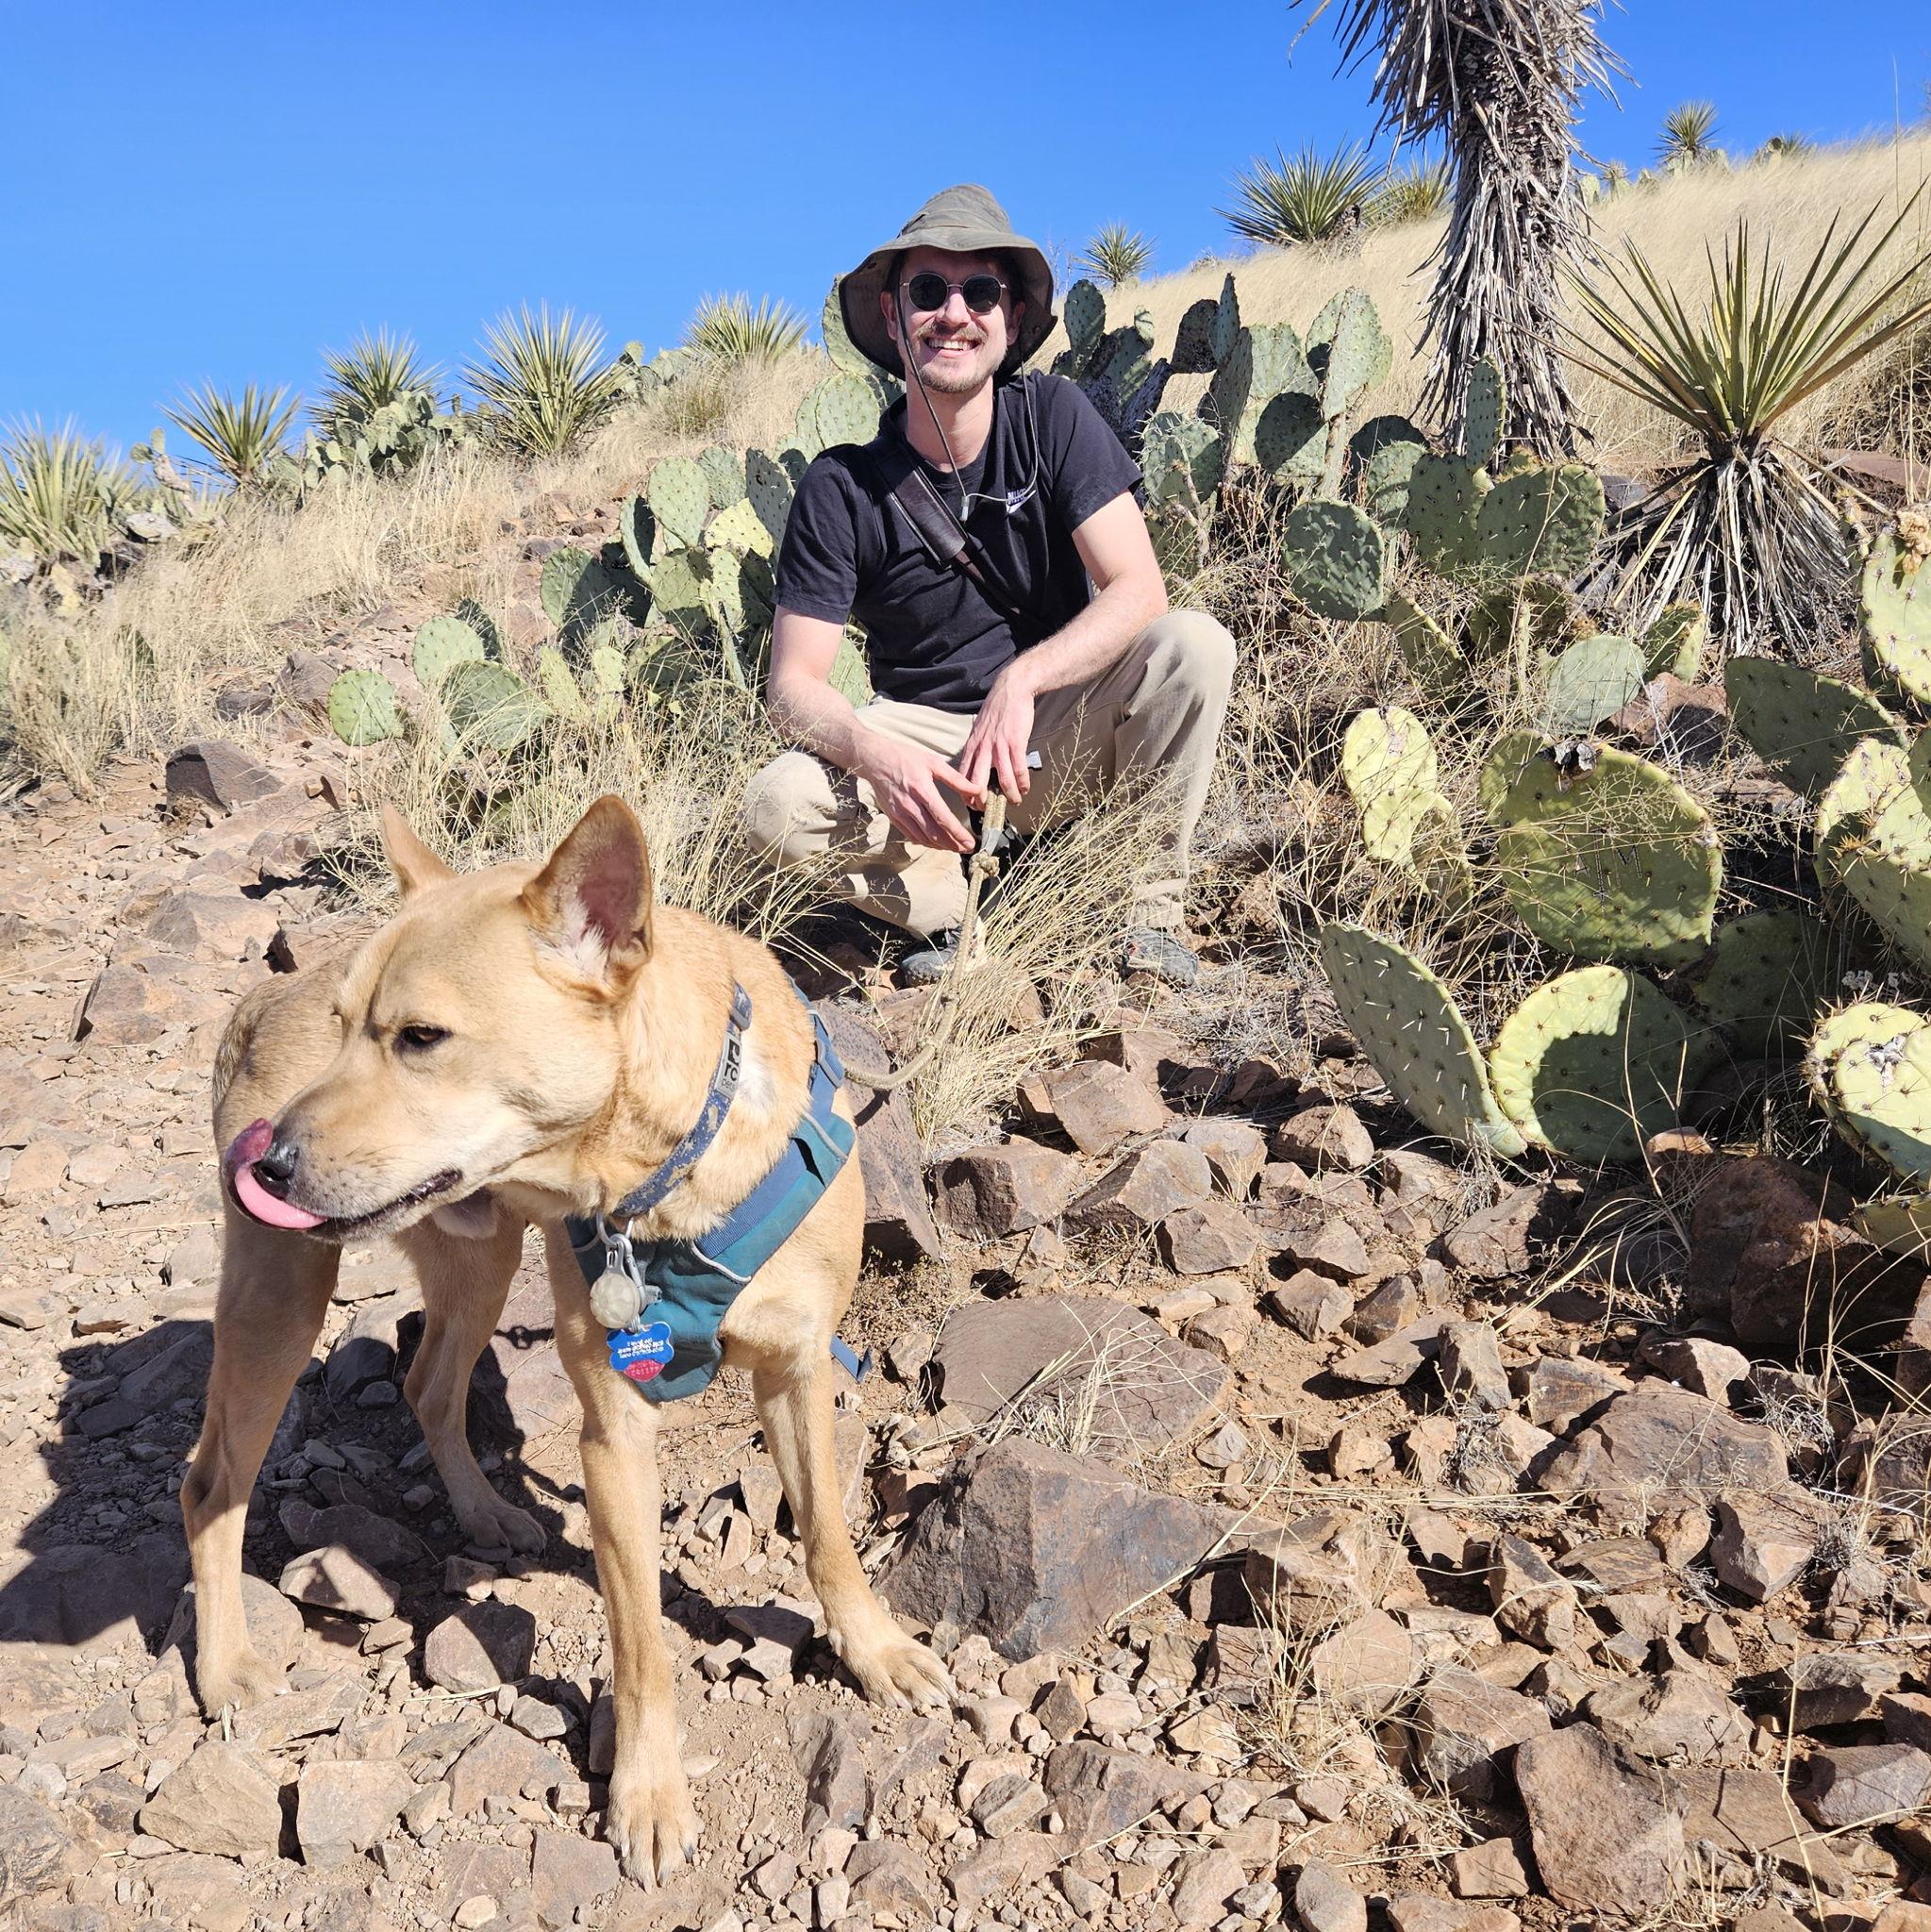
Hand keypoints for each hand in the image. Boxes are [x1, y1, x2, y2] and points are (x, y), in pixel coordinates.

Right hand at [856, 736, 979, 852]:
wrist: (875, 759)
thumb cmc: (906, 758)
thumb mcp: (934, 763)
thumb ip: (956, 779)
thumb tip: (977, 791)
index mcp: (922, 789)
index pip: (942, 818)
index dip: (957, 833)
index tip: (970, 841)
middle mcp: (909, 805)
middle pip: (933, 833)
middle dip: (952, 844)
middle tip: (967, 849)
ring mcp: (899, 813)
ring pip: (922, 838)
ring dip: (940, 846)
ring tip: (955, 848)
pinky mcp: (893, 817)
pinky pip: (911, 836)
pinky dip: (925, 842)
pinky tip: (936, 843)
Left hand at [957, 664, 1036, 804]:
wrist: (1012, 690)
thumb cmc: (997, 711)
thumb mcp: (980, 731)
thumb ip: (978, 749)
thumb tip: (979, 769)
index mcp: (972, 747)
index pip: (962, 776)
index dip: (965, 794)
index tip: (972, 805)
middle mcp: (982, 749)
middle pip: (976, 783)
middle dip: (981, 802)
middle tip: (989, 811)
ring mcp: (999, 747)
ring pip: (1002, 781)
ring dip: (1009, 795)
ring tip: (1013, 801)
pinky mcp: (1015, 743)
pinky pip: (1019, 770)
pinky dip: (1022, 783)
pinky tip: (1024, 788)